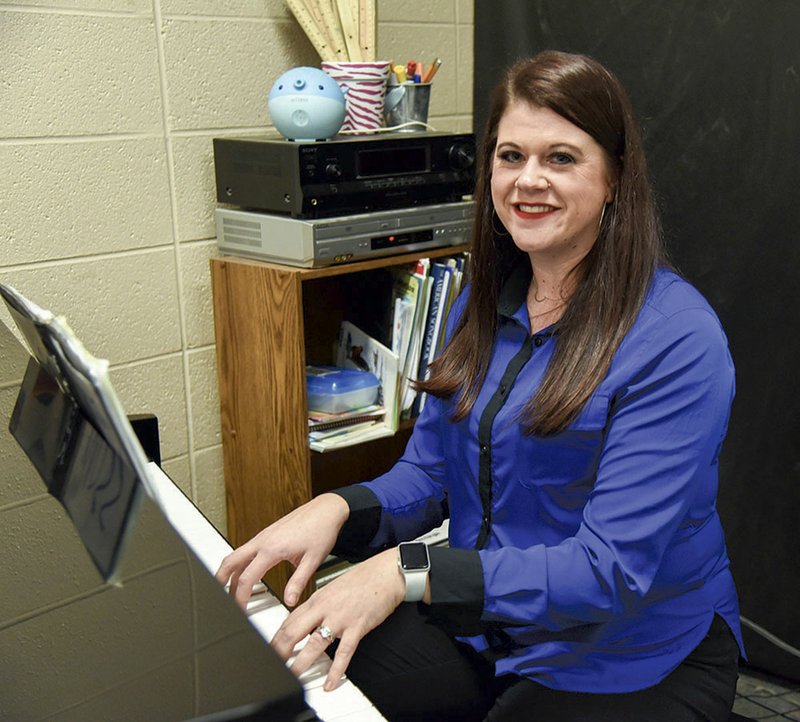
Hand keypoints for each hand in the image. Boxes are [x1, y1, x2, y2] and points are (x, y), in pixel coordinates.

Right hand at [215, 493, 349, 607]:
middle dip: (220, 581)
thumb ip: (298, 582)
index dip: (240, 597)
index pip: (247, 578)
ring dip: (229, 572)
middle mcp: (263, 541)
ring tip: (228, 590)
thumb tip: (289, 601)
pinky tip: (244, 573)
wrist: (327, 509)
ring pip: (236, 554)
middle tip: (220, 600)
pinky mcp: (267, 534)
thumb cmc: (321, 530)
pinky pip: (246, 550)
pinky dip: (239, 564)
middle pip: (230, 562)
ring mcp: (263, 536)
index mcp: (272, 549)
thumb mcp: (312, 561)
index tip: (240, 610)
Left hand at [271, 548, 404, 690]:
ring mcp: (340, 618)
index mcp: (318, 598)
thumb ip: (319, 604)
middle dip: (279, 650)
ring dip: (301, 663)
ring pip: (315, 644)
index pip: (290, 619)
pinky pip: (343, 653)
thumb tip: (307, 617)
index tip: (270, 648)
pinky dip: (335, 671)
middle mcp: (325, 608)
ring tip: (292, 676)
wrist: (386, 573)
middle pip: (294, 631)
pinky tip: (329, 683)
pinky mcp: (357, 627)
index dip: (277, 636)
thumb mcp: (334, 587)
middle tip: (272, 664)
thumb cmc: (364, 579)